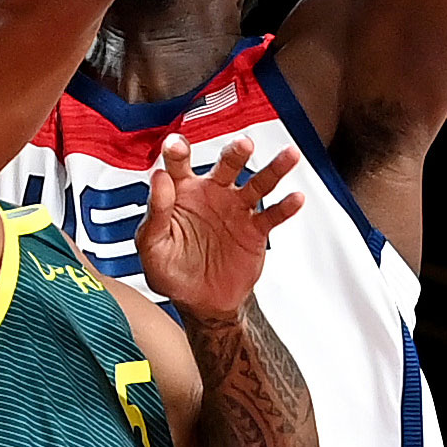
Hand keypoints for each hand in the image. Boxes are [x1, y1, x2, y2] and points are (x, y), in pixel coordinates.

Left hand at [135, 133, 304, 324]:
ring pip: (257, 183)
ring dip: (274, 169)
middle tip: (243, 144)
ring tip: (288, 156)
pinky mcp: (254, 230)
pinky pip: (272, 215)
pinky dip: (285, 207)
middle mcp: (211, 193)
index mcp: (181, 192)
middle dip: (235, 153)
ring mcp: (235, 209)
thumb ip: (156, 212)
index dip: (178, 151)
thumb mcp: (152, 246)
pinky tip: (295, 198)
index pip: (178, 164)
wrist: (201, 302)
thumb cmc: (171, 271)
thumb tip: (158, 178)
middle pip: (226, 165)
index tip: (177, 145)